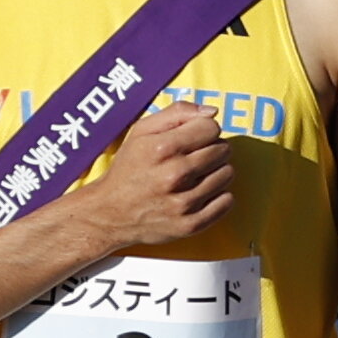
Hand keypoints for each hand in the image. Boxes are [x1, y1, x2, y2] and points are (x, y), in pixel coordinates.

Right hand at [50, 101, 236, 259]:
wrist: (110, 214)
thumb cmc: (128, 168)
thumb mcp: (141, 131)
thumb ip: (177, 112)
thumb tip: (212, 112)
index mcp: (163, 148)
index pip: (212, 128)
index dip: (205, 130)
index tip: (194, 138)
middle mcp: (175, 175)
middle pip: (223, 150)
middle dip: (213, 149)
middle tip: (195, 157)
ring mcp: (184, 203)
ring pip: (227, 174)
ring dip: (216, 172)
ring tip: (196, 175)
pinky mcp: (190, 225)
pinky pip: (227, 201)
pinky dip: (218, 196)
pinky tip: (201, 193)